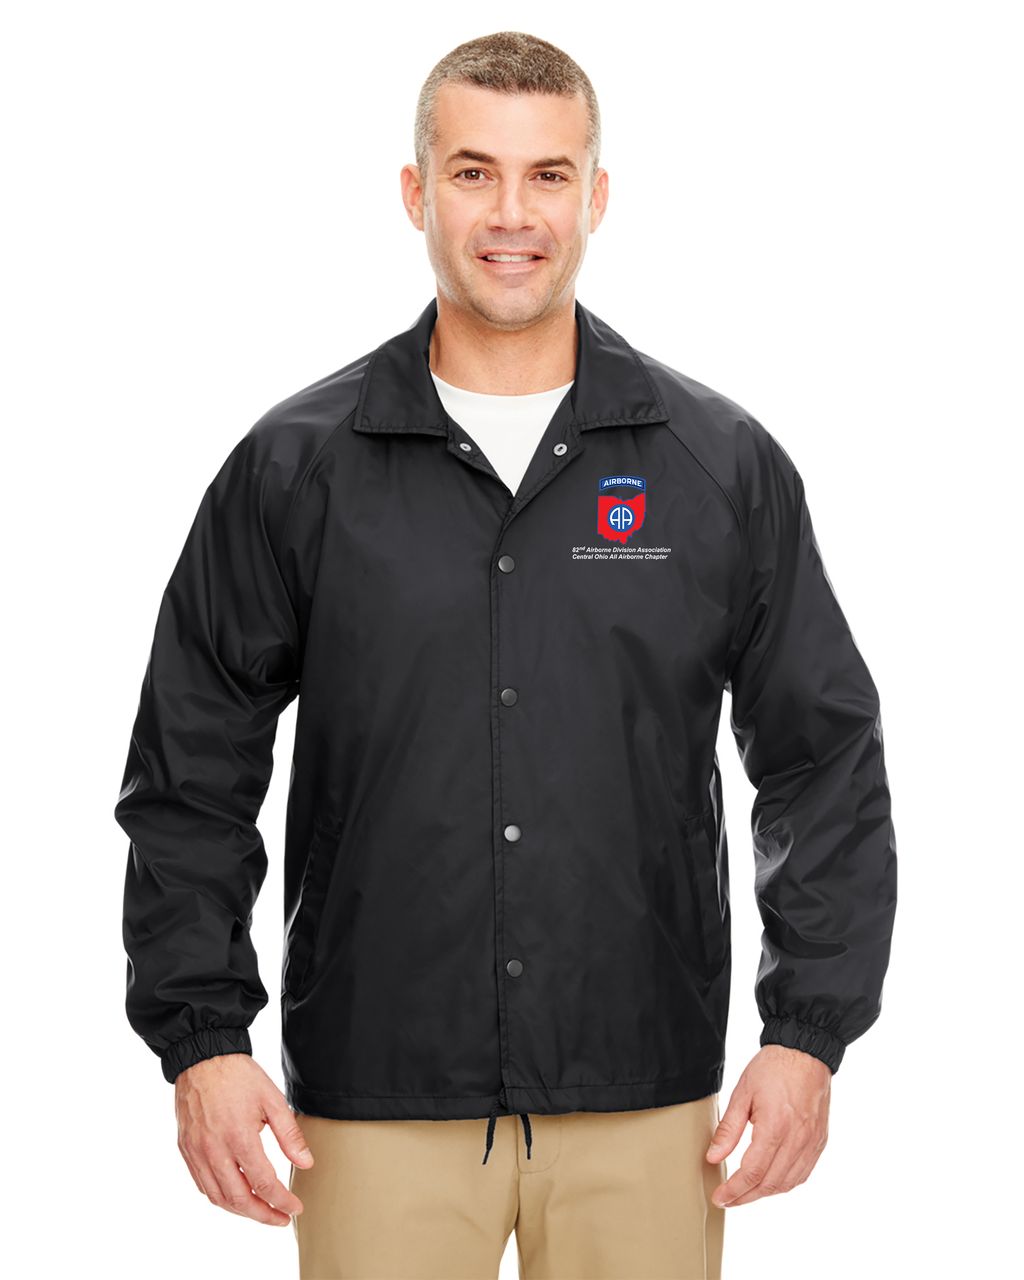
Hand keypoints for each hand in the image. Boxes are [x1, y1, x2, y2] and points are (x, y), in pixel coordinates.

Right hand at [174, 1052, 314, 1225]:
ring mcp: (197, 1153)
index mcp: (239, 1137)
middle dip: (263, 1215)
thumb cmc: (239, 1076)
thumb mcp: (272, 1099)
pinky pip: (202, 1185)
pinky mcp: (186, 1150)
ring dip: (241, 1211)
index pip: (263, 1184)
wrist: (203, 1058)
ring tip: (261, 1212)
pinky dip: (220, 1198)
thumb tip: (306, 1163)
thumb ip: (290, 1135)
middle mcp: (214, 1151)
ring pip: (218, 1198)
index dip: (281, 1201)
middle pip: (239, 1199)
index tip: (295, 1207)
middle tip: (281, 1219)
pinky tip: (235, 1197)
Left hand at [705, 1044, 830, 1207]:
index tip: (720, 1197)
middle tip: (728, 1199)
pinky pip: (803, 1173)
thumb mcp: (742, 1093)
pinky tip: (771, 1181)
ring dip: (765, 1193)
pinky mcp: (819, 1140)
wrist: (805, 1051)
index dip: (734, 1190)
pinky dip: (785, 1183)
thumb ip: (728, 1129)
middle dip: (746, 1197)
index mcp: (775, 1127)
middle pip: (770, 1184)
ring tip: (746, 1192)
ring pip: (788, 1183)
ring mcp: (811, 1142)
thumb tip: (714, 1156)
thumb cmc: (773, 1067)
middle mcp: (797, 1140)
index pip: (753, 1173)